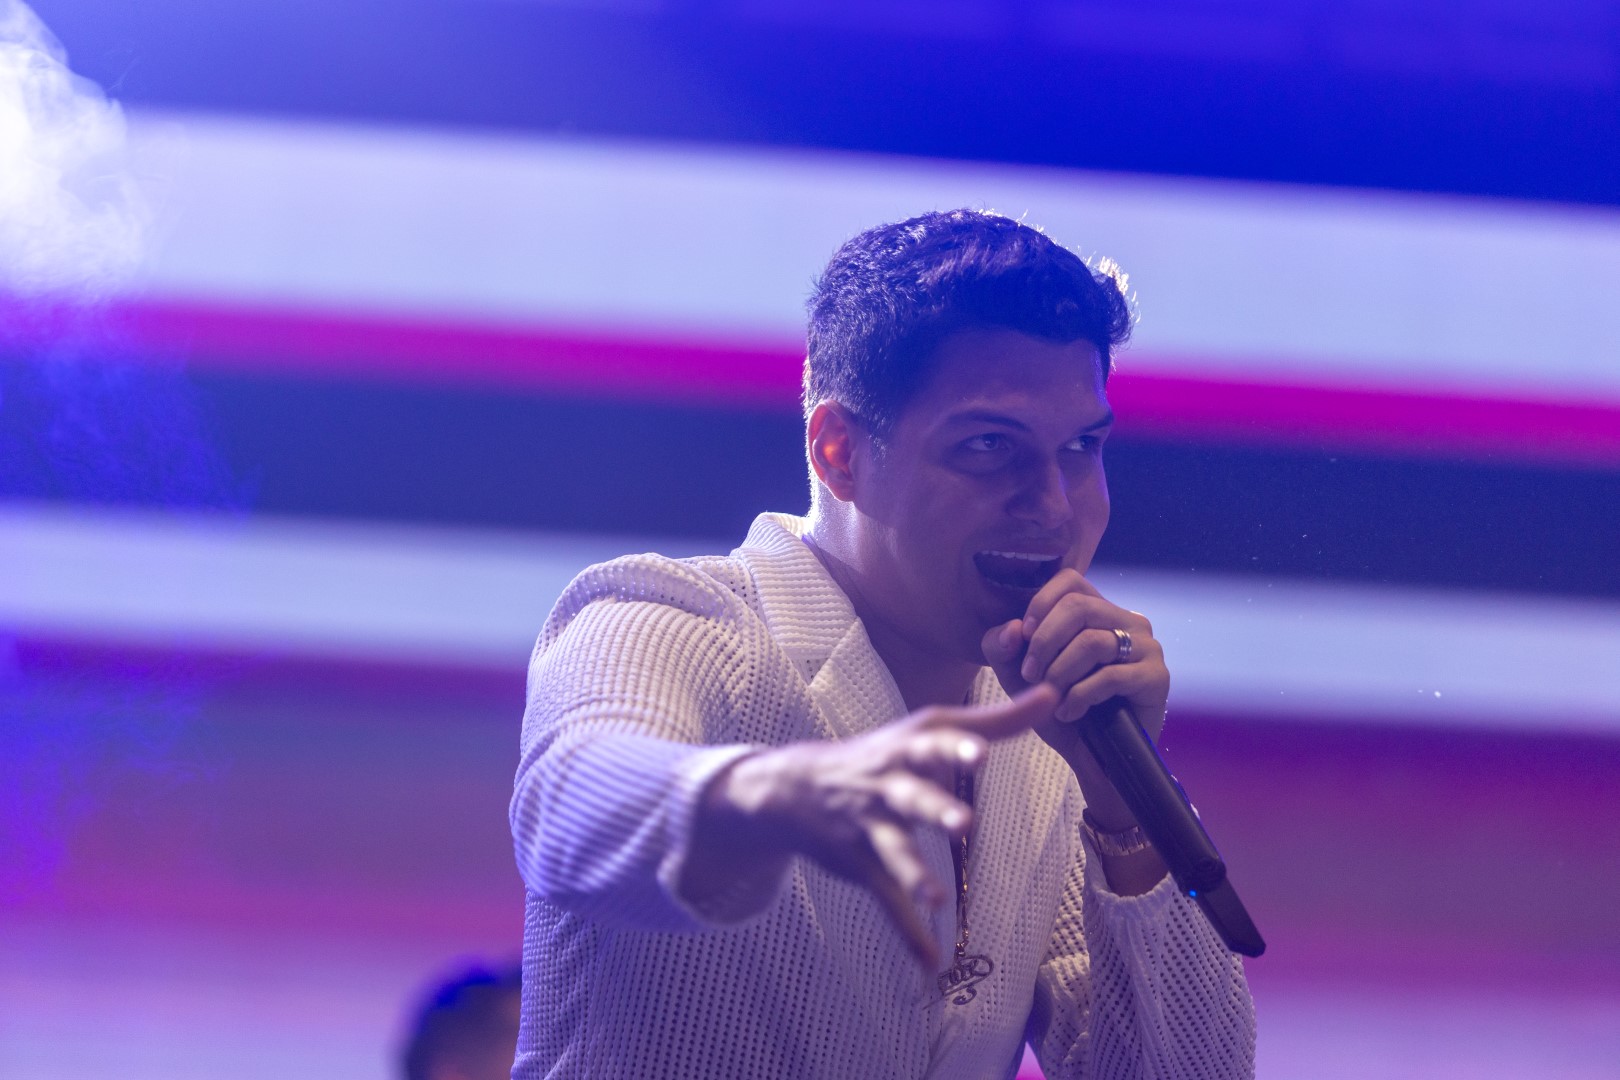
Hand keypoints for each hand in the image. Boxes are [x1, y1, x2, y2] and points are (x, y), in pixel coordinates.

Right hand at [691, 685, 1058, 968]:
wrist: (797, 788)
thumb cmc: (882, 752)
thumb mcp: (930, 727)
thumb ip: (995, 719)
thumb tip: (1053, 695)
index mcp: (907, 749)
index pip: (934, 745)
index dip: (957, 748)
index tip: (982, 751)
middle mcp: (886, 786)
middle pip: (912, 797)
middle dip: (934, 809)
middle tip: (963, 821)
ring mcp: (871, 828)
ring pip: (893, 852)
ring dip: (912, 875)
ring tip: (937, 898)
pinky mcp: (862, 866)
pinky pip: (886, 902)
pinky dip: (906, 932)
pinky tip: (930, 961)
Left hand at [980, 569, 1168, 830]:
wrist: (1092, 758)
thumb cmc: (1057, 708)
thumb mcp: (1017, 676)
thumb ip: (1001, 646)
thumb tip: (1013, 629)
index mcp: (1097, 610)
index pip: (1070, 580)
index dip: (1040, 604)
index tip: (1024, 636)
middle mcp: (1127, 620)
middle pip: (1079, 606)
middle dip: (1044, 642)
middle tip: (1029, 674)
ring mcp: (1146, 647)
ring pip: (1092, 641)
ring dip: (1059, 672)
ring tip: (1049, 696)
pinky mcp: (1157, 677)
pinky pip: (1111, 676)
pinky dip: (1080, 696)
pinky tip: (1069, 712)